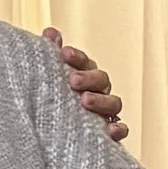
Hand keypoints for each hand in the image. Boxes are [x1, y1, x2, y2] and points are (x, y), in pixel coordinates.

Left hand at [45, 27, 129, 141]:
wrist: (49, 135)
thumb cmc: (51, 101)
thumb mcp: (47, 78)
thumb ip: (50, 55)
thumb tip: (50, 32)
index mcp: (85, 76)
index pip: (85, 63)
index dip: (77, 57)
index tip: (64, 53)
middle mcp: (98, 92)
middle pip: (102, 80)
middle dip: (88, 78)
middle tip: (72, 80)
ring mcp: (105, 112)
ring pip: (114, 103)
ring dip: (101, 100)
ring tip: (85, 100)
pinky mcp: (107, 133)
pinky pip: (120, 130)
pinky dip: (118, 129)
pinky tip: (110, 130)